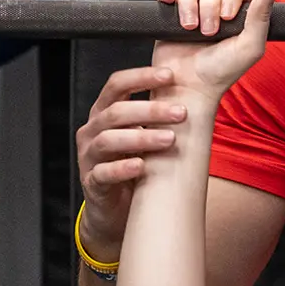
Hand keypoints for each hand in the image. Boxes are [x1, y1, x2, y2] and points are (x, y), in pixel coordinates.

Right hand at [76, 64, 189, 260]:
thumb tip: (195, 93)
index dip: (141, 77)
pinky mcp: (91, 183)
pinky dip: (122, 169)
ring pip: (108, 141)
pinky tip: (141, 166)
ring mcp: (89, 157)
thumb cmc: (134, 164)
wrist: (115, 210)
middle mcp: (92, 131)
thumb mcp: (143, 136)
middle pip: (115, 112)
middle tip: (181, 113)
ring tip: (170, 139)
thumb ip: (157, 117)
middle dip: (150, 110)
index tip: (170, 76)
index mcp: (104, 113)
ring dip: (141, 138)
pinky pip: (103, 173)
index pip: (117, 85)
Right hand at [152, 0, 281, 105]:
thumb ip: (261, 15)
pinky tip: (172, 6)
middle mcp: (218, 5)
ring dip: (190, 4)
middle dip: (210, 5)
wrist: (190, 87)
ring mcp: (194, 7)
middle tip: (210, 31)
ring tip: (191, 28)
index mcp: (240, 10)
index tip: (228, 17)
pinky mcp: (172, 12)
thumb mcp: (250, 46)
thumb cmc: (222, 71)